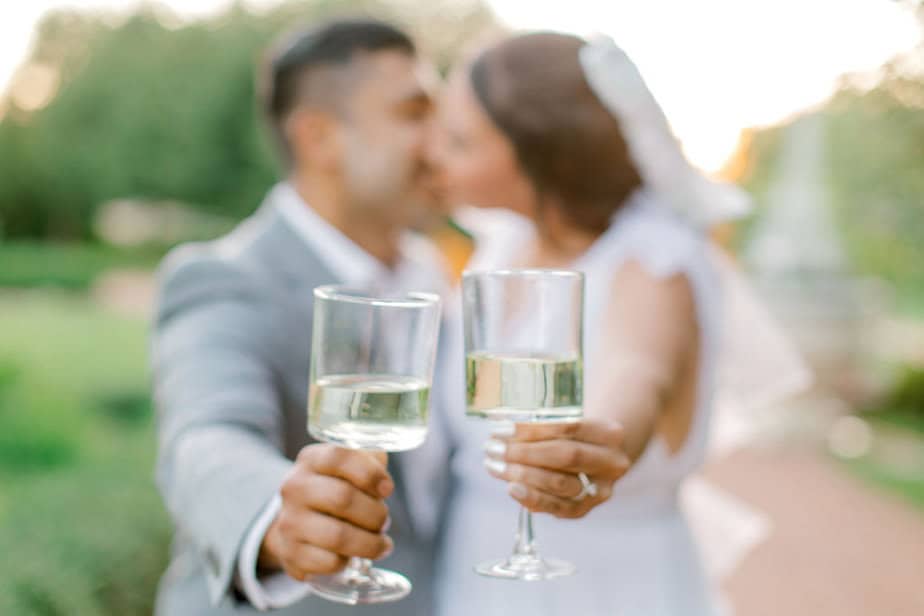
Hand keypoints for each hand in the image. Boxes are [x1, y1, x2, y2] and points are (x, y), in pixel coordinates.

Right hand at [259, 444, 393, 580]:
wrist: (296, 523)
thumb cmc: (332, 490)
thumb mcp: (347, 467)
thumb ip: (368, 462)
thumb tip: (382, 475)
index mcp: (311, 460)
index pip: (340, 457)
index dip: (370, 473)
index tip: (388, 489)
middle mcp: (295, 487)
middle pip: (343, 499)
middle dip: (375, 514)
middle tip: (384, 523)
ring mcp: (290, 521)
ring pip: (338, 536)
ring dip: (369, 543)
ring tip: (381, 544)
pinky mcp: (291, 553)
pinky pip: (329, 562)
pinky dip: (348, 561)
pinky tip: (352, 556)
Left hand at [483, 420, 628, 518]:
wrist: (602, 459)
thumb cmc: (576, 436)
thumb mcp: (569, 423)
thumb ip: (541, 425)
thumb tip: (499, 423)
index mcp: (609, 433)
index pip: (568, 427)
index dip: (533, 429)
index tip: (501, 428)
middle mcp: (612, 462)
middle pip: (566, 456)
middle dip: (525, 452)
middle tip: (493, 447)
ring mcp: (601, 489)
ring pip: (561, 484)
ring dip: (523, 475)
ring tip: (494, 465)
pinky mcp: (586, 509)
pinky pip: (558, 508)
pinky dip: (532, 498)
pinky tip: (511, 487)